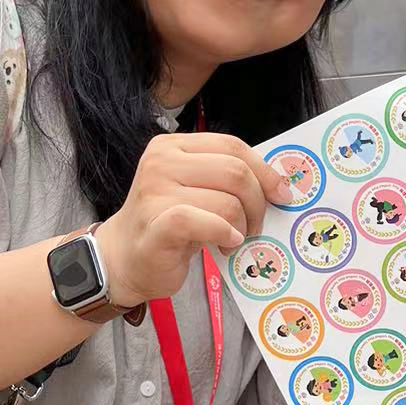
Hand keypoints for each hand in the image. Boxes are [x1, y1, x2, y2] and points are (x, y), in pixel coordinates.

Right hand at [97, 133, 285, 303]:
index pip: (233, 146)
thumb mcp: (196, 189)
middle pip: (235, 172)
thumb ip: (226, 178)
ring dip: (241, 226)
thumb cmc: (166, 224)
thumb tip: (278, 182)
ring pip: (227, 201)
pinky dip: (225, 234)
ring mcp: (155, 192)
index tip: (281, 195)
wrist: (123, 259)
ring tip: (232, 240)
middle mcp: (161, 162)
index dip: (264, 171)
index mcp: (172, 146)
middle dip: (257, 203)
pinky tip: (225, 245)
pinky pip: (207, 222)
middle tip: (254, 226)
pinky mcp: (158, 224)